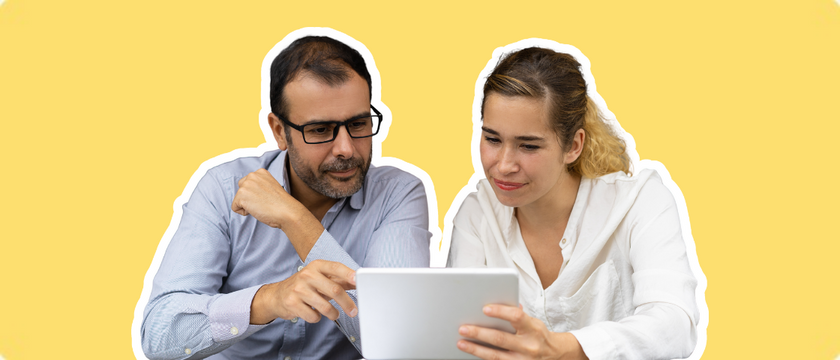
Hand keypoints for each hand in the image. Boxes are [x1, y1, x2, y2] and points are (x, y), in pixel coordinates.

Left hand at [232, 168, 304, 228]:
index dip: (255, 194)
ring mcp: (246, 185)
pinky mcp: (241, 196)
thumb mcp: (270, 187)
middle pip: (241, 190)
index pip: (248, 183)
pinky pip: (235, 208)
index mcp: (260, 172)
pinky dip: (244, 213)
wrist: (287, 211)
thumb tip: (251, 193)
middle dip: (248, 198)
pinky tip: (257, 210)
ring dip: (248, 206)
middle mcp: (252, 175)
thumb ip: (259, 186)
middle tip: (263, 202)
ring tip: (261, 206)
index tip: (267, 197)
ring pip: (238, 199)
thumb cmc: (281, 204)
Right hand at [251, 260, 357, 324]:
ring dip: (333, 314)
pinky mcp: (292, 303)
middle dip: (347, 303)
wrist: (277, 295)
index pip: (335, 267)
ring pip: (325, 306)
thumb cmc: (304, 286)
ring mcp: (298, 289)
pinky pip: (313, 316)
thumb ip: (338, 280)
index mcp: (316, 266)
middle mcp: (307, 275)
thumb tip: (358, 283)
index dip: (348, 274)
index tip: (358, 280)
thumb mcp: (320, 278)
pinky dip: (317, 318)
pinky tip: (314, 313)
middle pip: (334, 289)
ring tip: (334, 314)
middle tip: (354, 311)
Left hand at [457, 305, 586, 359]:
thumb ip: (517, 314)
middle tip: (463, 328)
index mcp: (533, 329)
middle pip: (501, 339)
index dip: (500, 312)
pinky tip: (472, 354)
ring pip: (496, 356)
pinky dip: (483, 359)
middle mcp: (529, 346)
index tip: (485, 308)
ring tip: (461, 343)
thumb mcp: (533, 322)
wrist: (555, 355)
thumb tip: (498, 303)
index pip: (517, 317)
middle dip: (479, 333)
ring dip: (476, 349)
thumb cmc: (539, 335)